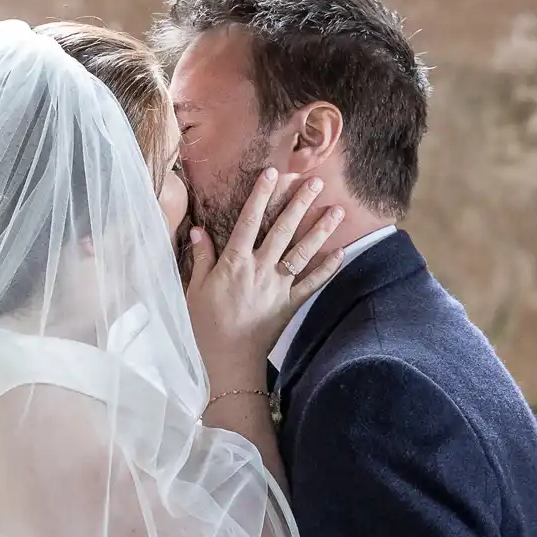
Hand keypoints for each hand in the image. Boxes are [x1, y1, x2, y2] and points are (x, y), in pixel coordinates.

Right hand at [185, 170, 345, 390]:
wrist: (226, 362)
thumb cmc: (204, 326)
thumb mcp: (195, 289)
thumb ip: (202, 258)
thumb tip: (199, 230)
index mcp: (234, 263)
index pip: (247, 221)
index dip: (260, 196)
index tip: (273, 173)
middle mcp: (259, 270)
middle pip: (282, 230)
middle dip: (298, 204)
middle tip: (315, 181)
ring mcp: (277, 288)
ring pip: (302, 253)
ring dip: (320, 231)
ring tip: (337, 211)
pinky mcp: (289, 306)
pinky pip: (312, 284)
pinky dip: (327, 269)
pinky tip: (341, 252)